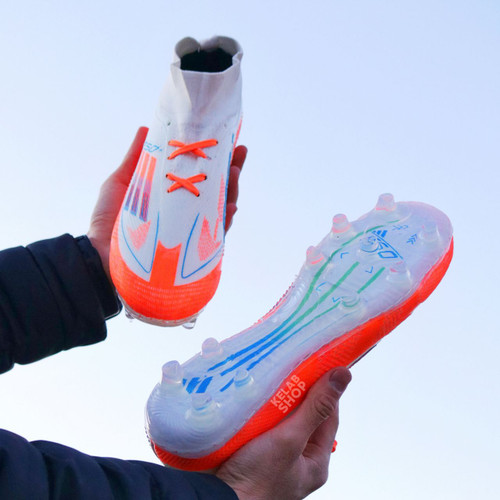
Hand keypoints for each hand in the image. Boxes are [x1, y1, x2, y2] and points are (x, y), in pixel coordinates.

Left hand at [87, 127, 246, 278]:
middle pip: (216, 189)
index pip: (198, 174)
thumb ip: (135, 158)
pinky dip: (224, 221)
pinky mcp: (190, 249)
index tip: (226, 140)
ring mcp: (189, 229)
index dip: (213, 158)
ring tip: (235, 171)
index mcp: (172, 194)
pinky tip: (231, 206)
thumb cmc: (108, 220)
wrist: (99, 254)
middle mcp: (184, 211)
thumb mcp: (121, 183)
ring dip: (232, 190)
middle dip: (232, 170)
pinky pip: (214, 236)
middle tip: (240, 152)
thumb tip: (146, 128)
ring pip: (220, 209)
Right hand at [215, 368, 351, 499]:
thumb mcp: (290, 439)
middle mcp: (297, 460)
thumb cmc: (256, 480)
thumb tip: (342, 377)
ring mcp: (275, 456)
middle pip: (304, 416)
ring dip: (276, 400)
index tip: (320, 365)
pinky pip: (262, 424)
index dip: (326, 390)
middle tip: (292, 367)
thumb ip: (315, 408)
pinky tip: (253, 396)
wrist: (216, 499)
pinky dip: (260, 410)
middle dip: (298, 392)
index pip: (328, 416)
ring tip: (271, 377)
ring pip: (282, 419)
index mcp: (315, 462)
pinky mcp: (253, 451)